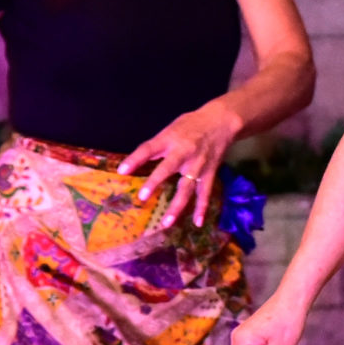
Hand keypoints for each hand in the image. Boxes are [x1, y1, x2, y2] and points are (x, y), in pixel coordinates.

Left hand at [120, 101, 244, 228]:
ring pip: (187, 187)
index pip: (149, 148)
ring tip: (167, 222)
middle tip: (142, 198)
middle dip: (155, 182)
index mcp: (170, 139)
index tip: (122, 171)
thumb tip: (139, 162)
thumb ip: (157, 146)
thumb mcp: (171, 129)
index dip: (135, 159)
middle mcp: (184, 152)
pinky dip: (202, 208)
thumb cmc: (191, 125)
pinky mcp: (209, 173)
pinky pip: (205, 192)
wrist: (221, 122)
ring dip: (177, 206)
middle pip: (168, 168)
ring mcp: (198, 165)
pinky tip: (197, 222)